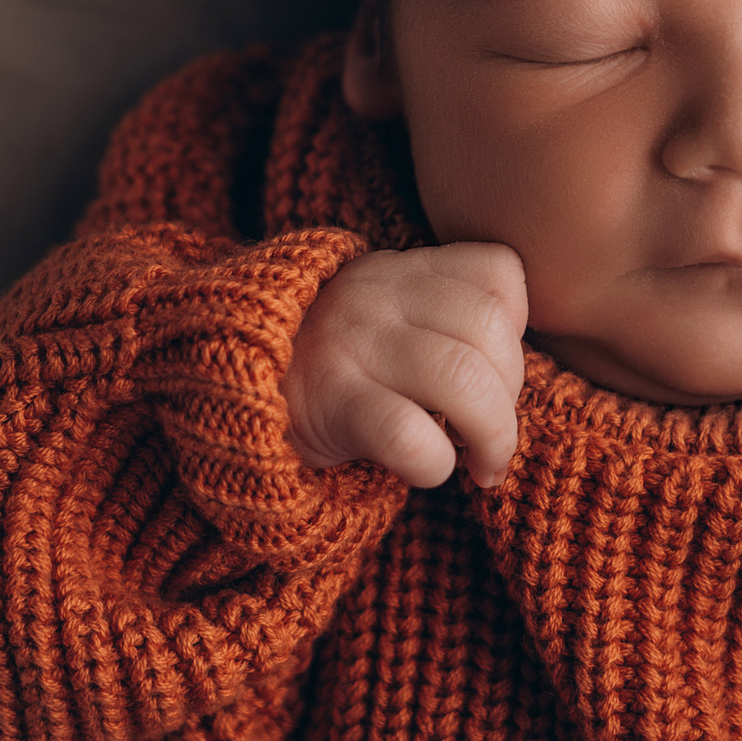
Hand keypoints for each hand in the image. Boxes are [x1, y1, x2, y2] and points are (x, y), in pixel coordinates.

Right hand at [284, 243, 528, 489]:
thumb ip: (442, 320)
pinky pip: (409, 435)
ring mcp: (352, 345)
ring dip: (492, 436)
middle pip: (492, 331)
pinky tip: (428, 470)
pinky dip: (437, 464)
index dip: (517, 330)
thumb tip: (514, 376)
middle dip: (512, 395)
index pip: (499, 273)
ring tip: (483, 465)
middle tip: (492, 435)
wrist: (224, 386)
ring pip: (463, 380)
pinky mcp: (330, 403)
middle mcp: (378, 296)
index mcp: (401, 270)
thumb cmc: (328, 367)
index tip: (494, 372)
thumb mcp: (383, 319)